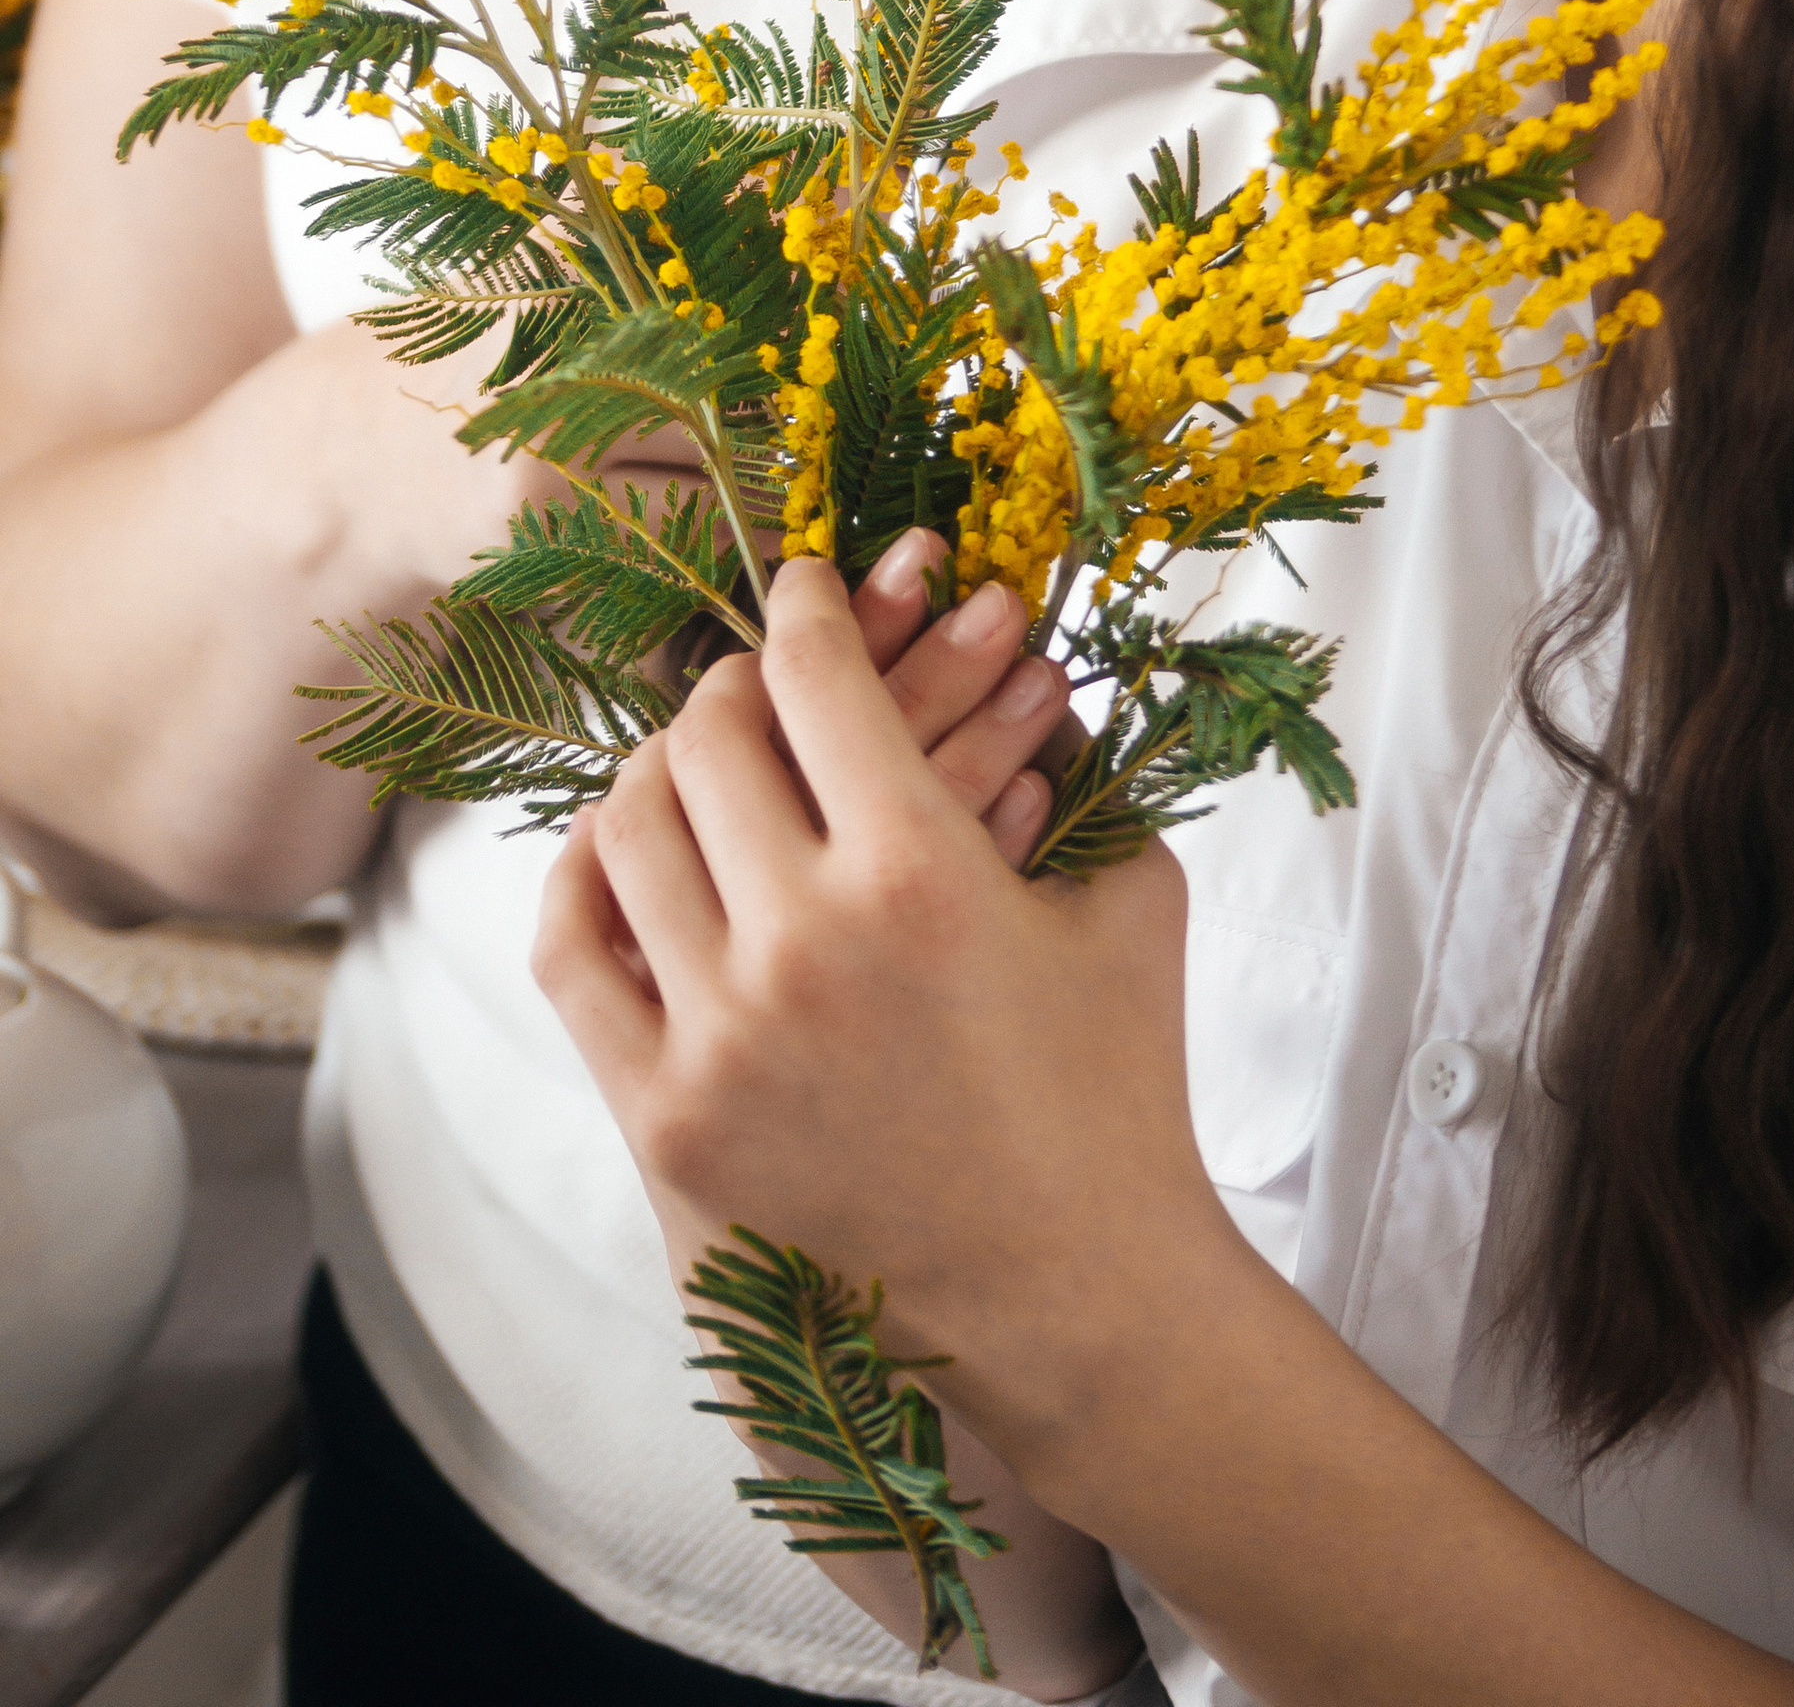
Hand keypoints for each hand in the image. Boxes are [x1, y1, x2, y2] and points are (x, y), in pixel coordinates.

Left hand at [532, 555, 1211, 1421]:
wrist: (1072, 1299)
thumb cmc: (1116, 1090)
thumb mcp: (1128, 895)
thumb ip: (1078, 764)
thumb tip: (1025, 658)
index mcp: (921, 869)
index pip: (814, 673)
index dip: (806, 604)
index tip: (806, 586)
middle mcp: (802, 941)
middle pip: (708, 737)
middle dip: (737, 684)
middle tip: (761, 680)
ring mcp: (719, 1035)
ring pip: (627, 828)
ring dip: (661, 770)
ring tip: (700, 763)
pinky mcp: (667, 1117)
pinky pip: (572, 952)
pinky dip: (581, 879)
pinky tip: (622, 852)